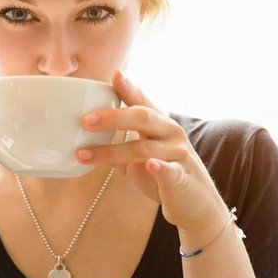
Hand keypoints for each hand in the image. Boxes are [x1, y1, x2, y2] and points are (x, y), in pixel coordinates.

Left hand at [76, 71, 226, 230]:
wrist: (195, 203)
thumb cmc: (162, 174)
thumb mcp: (140, 153)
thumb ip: (118, 141)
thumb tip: (81, 135)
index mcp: (158, 123)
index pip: (142, 100)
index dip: (128, 87)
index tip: (113, 75)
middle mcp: (170, 132)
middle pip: (142, 117)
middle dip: (113, 117)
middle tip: (85, 121)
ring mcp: (177, 154)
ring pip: (144, 148)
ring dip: (111, 152)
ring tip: (84, 154)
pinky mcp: (181, 178)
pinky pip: (169, 171)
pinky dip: (160, 167)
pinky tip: (150, 165)